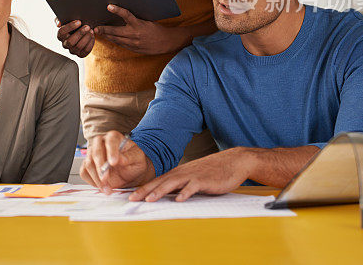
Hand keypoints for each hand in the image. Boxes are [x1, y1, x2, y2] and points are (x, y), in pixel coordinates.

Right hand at [56, 18, 94, 57]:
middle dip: (79, 33)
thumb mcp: (67, 19)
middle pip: (70, 42)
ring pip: (78, 47)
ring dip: (86, 38)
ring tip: (91, 31)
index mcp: (60, 36)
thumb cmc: (74, 23)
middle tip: (87, 26)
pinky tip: (93, 36)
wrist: (83, 30)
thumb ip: (60, 19)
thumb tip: (59, 24)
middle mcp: (65, 45)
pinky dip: (90, 43)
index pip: (61, 32)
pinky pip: (86, 51)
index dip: (70, 27)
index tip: (79, 21)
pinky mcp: (81, 54)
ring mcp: (73, 51)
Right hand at [80, 131, 153, 193]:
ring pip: (88, 163)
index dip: (111, 151)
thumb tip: (121, 159)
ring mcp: (93, 154)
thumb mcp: (137, 159)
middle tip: (106, 178)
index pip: (110, 140)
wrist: (131, 172)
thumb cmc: (134, 161)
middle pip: (96, 151)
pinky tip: (102, 187)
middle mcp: (101, 143)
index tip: (114, 162)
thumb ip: (129, 157)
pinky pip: (84, 172)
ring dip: (97, 178)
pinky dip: (92, 181)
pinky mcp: (88, 165)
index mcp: (114, 138)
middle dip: (100, 167)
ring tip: (107, 188)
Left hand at [94, 5, 182, 54]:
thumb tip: (123, 14)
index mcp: (139, 24)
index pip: (126, 15)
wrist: (166, 42)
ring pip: (116, 39)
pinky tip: (109, 38)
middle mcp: (135, 34)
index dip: (117, 10)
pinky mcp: (134, 49)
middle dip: (104, 29)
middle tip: (95, 27)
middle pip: (116, 31)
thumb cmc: (156, 29)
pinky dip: (114, 40)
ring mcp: (133, 43)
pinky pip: (121, 44)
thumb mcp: (146, 21)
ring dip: (107, 36)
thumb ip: (134, 19)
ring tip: (99, 33)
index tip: (108, 6)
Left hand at [129, 148, 254, 201]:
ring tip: (149, 200)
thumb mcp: (193, 179)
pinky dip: (186, 193)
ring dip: (160, 191)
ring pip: (173, 183)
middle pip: (160, 182)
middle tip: (131, 199)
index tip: (129, 196)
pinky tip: (179, 200)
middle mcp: (183, 173)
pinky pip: (194, 186)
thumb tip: (168, 197)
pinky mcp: (205, 180)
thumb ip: (181, 186)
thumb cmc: (212, 172)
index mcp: (178, 174)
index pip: (156, 181)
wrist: (233, 161)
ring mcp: (193, 175)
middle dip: (144, 191)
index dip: (142, 189)